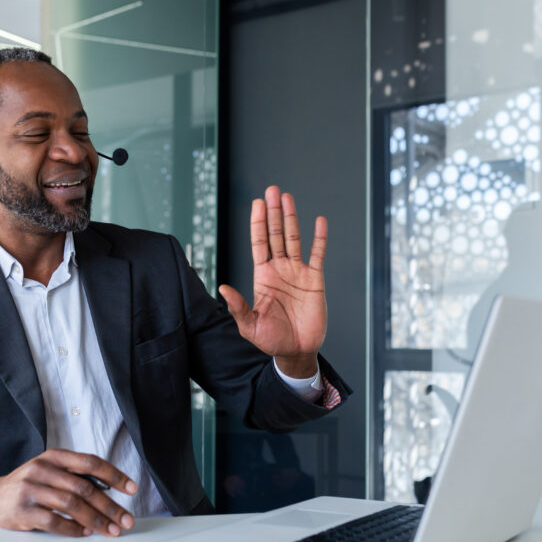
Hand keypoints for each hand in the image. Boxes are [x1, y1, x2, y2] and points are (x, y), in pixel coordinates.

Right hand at [0, 449, 137, 536]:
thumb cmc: (29, 485)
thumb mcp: (51, 471)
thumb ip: (76, 476)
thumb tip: (111, 490)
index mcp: (54, 456)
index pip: (90, 462)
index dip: (114, 475)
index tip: (132, 489)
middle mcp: (43, 469)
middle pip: (84, 487)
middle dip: (110, 506)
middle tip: (126, 519)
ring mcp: (31, 489)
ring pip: (72, 505)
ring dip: (96, 520)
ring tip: (110, 530)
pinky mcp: (23, 510)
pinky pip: (54, 521)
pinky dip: (72, 528)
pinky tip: (85, 533)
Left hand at [219, 186, 326, 377]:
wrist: (297, 351)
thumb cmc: (271, 340)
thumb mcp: (250, 326)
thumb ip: (238, 307)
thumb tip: (222, 288)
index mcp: (262, 276)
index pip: (259, 243)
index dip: (258, 223)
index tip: (257, 204)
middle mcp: (279, 270)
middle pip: (275, 234)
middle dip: (273, 213)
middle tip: (272, 190)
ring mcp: (297, 273)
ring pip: (294, 239)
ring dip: (291, 218)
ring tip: (287, 198)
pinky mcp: (315, 280)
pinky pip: (318, 255)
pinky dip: (319, 238)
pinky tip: (319, 221)